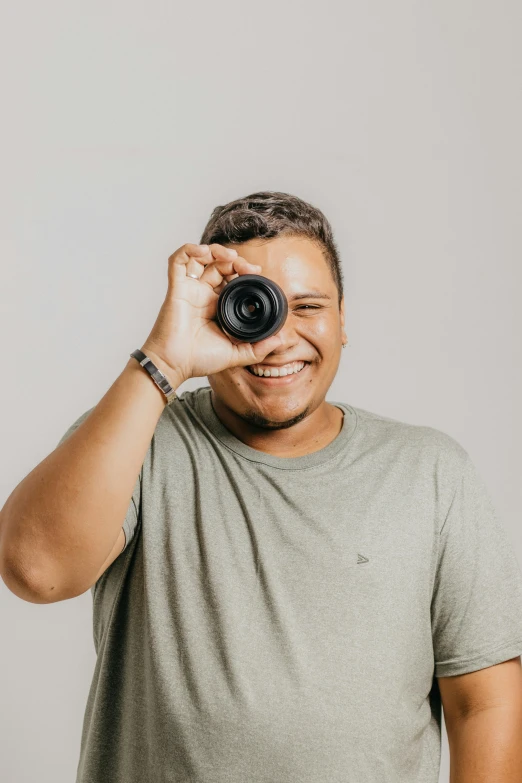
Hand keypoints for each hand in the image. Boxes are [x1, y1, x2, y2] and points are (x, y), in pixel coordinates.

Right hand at [140, 242, 284, 386]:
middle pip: (219, 265)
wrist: (174, 365)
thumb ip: (258, 349)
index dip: (244, 272)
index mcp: (216, 306)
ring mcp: (189, 289)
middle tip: (248, 268)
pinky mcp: (177, 287)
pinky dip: (190, 249)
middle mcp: (203, 294)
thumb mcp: (236, 354)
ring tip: (231, 257)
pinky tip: (204, 251)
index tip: (257, 273)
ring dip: (217, 251)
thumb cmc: (198, 360)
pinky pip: (178, 260)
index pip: (231, 279)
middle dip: (236, 261)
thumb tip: (281, 340)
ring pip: (201, 258)